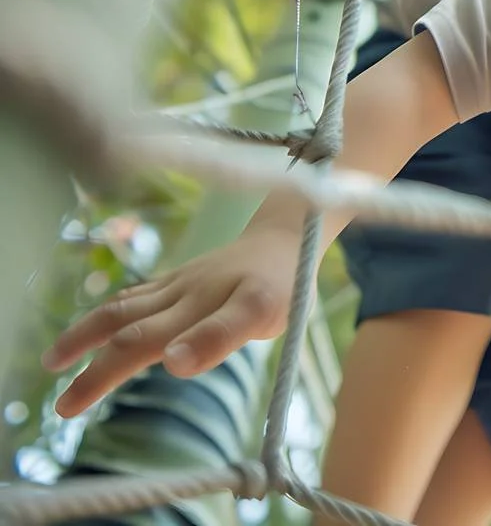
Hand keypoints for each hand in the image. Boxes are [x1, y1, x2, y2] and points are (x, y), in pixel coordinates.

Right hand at [44, 229, 303, 417]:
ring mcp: (179, 284)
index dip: (164, 357)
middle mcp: (192, 294)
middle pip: (136, 332)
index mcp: (225, 307)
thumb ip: (224, 337)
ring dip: (84, 337)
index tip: (127, 382)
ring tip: (52, 362)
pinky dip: (104, 318)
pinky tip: (86, 334)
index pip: (187, 337)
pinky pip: (132, 298)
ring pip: (123, 310)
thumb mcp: (270, 313)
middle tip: (64, 407)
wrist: (283, 238)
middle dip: (98, 372)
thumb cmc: (284, 285)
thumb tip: (173, 364)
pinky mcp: (174, 279)